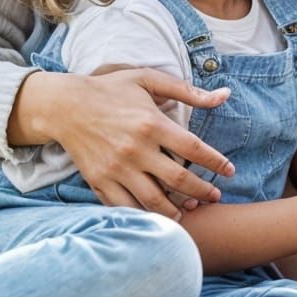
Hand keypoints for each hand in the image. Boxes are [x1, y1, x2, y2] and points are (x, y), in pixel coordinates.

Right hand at [23, 68, 235, 218]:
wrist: (65, 107)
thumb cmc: (111, 90)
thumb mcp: (149, 79)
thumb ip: (188, 91)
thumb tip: (225, 96)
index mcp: (151, 123)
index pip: (193, 148)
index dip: (215, 162)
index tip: (230, 171)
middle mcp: (135, 150)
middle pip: (178, 179)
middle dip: (202, 190)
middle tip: (215, 196)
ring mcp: (116, 169)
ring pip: (153, 199)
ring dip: (176, 209)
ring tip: (190, 210)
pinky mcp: (99, 182)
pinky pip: (125, 206)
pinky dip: (143, 215)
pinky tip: (157, 217)